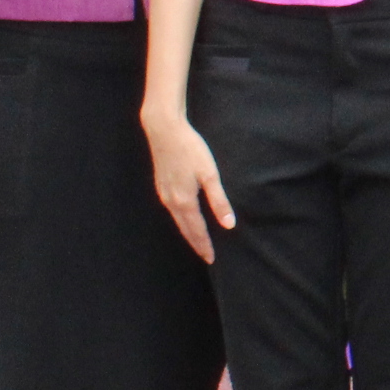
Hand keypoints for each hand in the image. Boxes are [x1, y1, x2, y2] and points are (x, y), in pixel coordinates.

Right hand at [144, 109, 232, 263]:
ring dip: (187, 232)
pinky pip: (171, 210)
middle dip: (196, 243)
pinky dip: (180, 220)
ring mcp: (163, 193)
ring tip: (197, 241)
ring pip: (177, 220)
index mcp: (184, 201)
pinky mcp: (161, 185)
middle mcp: (170, 201)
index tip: (211, 259)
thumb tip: (228, 225)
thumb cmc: (190, 149)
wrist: (164, 129)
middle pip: (185, 229)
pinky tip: (185, 218)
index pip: (196, 230)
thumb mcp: (209, 174)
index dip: (204, 245)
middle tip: (205, 256)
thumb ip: (219, 200)